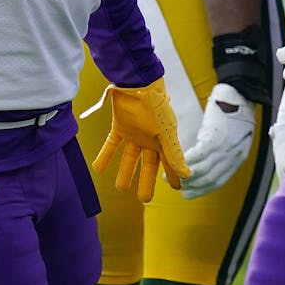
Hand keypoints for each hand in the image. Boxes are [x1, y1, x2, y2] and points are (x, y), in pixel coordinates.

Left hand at [91, 77, 189, 202]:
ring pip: (130, 158)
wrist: (137, 84)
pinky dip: (105, 156)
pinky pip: (112, 144)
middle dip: (147, 181)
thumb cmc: (156, 107)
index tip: (177, 187)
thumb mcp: (166, 133)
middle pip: (149, 164)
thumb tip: (186, 175)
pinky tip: (98, 168)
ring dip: (126, 172)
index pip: (170, 162)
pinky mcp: (120, 127)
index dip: (173, 175)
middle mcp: (150, 139)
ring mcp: (135, 133)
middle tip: (144, 199)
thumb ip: (174, 155)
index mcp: (164, 139)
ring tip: (121, 187)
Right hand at [181, 83, 255, 198]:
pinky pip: (199, 155)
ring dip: (184, 177)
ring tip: (169, 178)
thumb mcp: (234, 137)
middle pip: (211, 179)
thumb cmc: (234, 113)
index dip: (202, 190)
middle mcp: (234, 155)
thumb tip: (206, 164)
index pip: (219, 180)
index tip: (188, 194)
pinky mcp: (215, 136)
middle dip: (192, 188)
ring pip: (203, 169)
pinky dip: (185, 162)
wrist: (241, 92)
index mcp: (238, 156)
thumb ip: (223, 152)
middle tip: (178, 190)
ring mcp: (225, 146)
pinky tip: (174, 163)